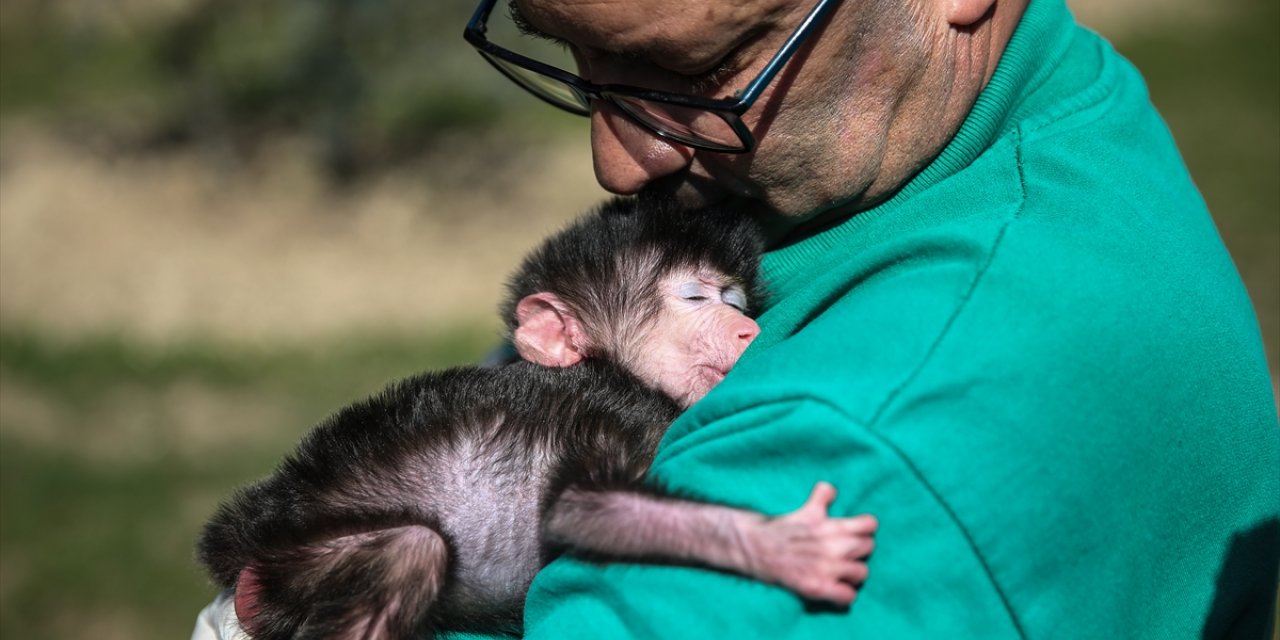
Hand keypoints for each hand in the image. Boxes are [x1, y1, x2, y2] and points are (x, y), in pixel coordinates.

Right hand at [742, 482, 877, 605]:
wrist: (756, 547)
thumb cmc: (782, 528)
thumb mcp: (806, 509)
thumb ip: (822, 497)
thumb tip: (831, 489)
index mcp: (832, 526)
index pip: (869, 525)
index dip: (865, 529)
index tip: (857, 533)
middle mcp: (834, 546)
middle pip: (868, 548)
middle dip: (859, 549)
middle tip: (847, 553)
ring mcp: (827, 568)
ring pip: (862, 572)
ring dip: (854, 572)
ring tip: (843, 572)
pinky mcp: (817, 587)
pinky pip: (847, 596)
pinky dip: (845, 594)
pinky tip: (837, 590)